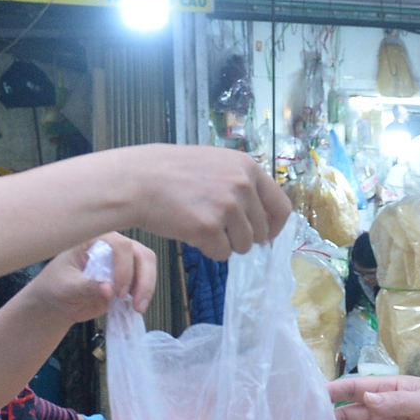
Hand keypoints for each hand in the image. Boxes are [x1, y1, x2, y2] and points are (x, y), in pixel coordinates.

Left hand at [23, 234, 152, 321]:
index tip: (117, 292)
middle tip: (137, 305)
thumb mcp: (66, 288)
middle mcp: (113, 246)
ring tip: (137, 309)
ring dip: (146, 288)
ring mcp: (123, 261)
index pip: (120, 245)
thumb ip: (85, 287)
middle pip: (141, 254)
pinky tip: (134, 309)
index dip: (124, 268)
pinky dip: (143, 295)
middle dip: (143, 280)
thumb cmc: (56, 286)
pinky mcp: (128, 277)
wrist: (58, 300)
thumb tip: (109, 289)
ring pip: (147, 266)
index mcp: (95, 239)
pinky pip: (144, 281)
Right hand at [114, 145, 289, 258]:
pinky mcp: (209, 227)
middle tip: (217, 229)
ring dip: (225, 244)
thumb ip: (242, 184)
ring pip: (243, 246)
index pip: (282, 207)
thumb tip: (265, 219)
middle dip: (242, 238)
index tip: (266, 236)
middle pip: (260, 232)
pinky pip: (222, 254)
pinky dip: (207, 250)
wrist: (138, 180)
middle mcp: (242, 185)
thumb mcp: (216, 164)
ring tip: (201, 227)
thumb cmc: (173, 173)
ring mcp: (227, 206)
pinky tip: (190, 232)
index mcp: (247, 168)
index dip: (275, 227)